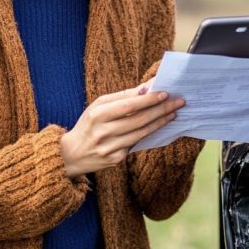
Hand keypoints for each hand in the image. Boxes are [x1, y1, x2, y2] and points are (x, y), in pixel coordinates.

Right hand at [60, 80, 183, 177]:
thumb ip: (122, 97)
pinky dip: (149, 134)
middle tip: (178, 102)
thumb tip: (146, 88)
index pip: (127, 106)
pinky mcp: (115, 160)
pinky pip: (137, 144)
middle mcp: (102, 132)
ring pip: (141, 133)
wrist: (70, 155)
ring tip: (173, 113)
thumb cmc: (89, 125)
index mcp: (97, 115)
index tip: (164, 93)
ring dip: (160, 122)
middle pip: (138, 120)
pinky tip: (159, 126)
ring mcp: (109, 148)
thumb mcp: (98, 106)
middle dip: (160, 109)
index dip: (148, 100)